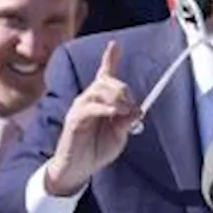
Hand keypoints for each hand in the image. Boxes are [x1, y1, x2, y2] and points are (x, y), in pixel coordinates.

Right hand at [44, 41, 139, 196]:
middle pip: (108, 82)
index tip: (114, 44)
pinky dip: (105, 108)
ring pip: (100, 90)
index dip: (109, 59)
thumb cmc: (97, 149)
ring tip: (123, 114)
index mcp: (100, 101)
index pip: (104, 75)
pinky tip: (114, 113)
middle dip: (124, 91)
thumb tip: (137, 110)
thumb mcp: (119, 135)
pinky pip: (91, 107)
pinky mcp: (75, 119)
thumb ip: (127, 121)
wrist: (79, 168)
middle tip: (130, 111)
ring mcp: (80, 108)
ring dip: (117, 99)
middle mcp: (88, 99)